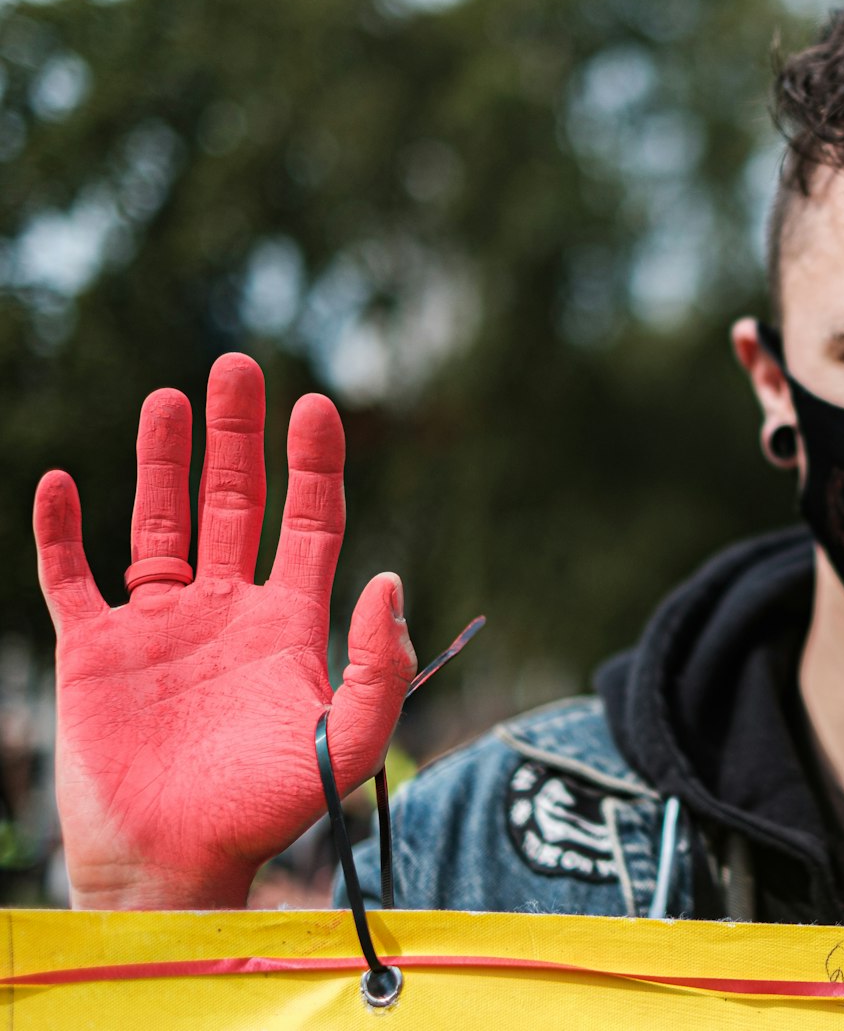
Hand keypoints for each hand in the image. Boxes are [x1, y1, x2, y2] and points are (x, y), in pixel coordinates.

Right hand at [34, 353, 414, 908]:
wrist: (174, 868)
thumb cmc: (262, 813)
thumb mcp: (342, 744)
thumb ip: (379, 667)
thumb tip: (391, 577)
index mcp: (286, 621)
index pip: (307, 522)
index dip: (314, 463)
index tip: (316, 404)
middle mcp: (225, 608)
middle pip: (234, 501)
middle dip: (238, 437)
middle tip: (238, 368)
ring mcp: (158, 625)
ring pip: (158, 522)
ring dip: (162, 461)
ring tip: (169, 398)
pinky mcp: (94, 650)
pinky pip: (70, 577)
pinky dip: (59, 533)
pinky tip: (59, 484)